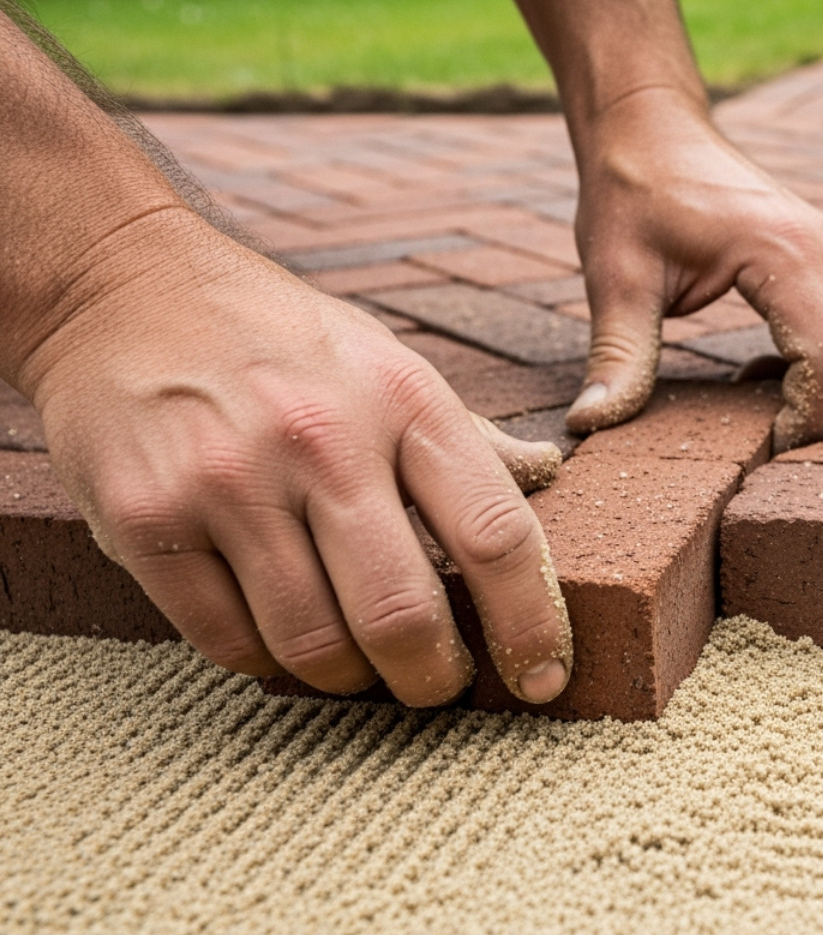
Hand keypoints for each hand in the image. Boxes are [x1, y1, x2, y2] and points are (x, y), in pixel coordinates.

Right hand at [22, 210, 571, 706]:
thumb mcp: (388, 361)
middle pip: (402, 613)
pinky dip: (266, 662)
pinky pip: (227, 641)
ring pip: (313, 643)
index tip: (543, 678)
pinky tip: (279, 639)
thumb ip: (464, 435)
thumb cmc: (281, 340)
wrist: (121, 288)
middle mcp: (320, 438)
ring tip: (356, 664)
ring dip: (348, 678)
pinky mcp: (146, 518)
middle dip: (431, 677)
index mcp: (403, 399)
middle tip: (435, 686)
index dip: (531, 625)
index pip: (494, 535)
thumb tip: (549, 474)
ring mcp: (227, 480)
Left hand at [564, 87, 822, 452]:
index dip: (807, 419)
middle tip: (764, 446)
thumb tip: (588, 424)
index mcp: (782, 252)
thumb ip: (617, 354)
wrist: (648, 125)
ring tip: (762, 409)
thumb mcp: (614, 276)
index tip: (759, 450)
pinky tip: (764, 374)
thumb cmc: (630, 192)